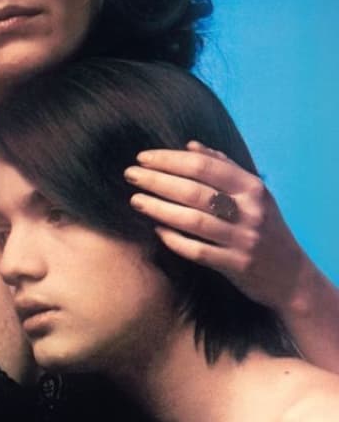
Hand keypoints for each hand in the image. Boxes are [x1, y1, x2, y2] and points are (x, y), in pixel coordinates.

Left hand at [124, 140, 306, 310]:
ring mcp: (243, 240)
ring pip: (193, 221)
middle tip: (130, 175)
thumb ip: (224, 167)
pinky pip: (198, 251)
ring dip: (159, 208)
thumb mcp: (253, 194)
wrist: (291, 275)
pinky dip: (174, 239)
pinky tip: (156, 230)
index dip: (170, 159)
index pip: (204, 166)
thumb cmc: (264, 227)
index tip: (142, 158)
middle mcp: (249, 211)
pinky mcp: (236, 265)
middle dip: (157, 180)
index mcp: (252, 188)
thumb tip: (191, 145)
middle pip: (194, 191)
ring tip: (135, 200)